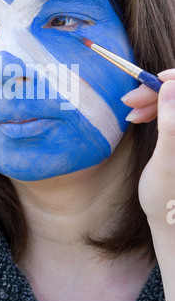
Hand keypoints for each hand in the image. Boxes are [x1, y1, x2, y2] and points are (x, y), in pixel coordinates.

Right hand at [122, 69, 174, 300]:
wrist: (168, 220)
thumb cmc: (165, 196)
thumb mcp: (165, 160)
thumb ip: (170, 124)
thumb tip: (169, 86)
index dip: (173, 80)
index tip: (150, 81)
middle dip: (156, 92)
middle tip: (129, 101)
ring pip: (173, 102)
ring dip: (152, 102)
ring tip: (130, 113)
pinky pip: (170, 114)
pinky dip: (154, 112)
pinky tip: (139, 118)